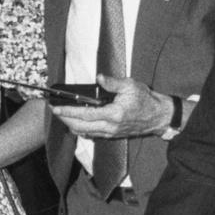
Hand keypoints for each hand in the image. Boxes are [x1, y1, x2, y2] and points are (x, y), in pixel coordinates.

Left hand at [51, 75, 177, 138]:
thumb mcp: (130, 85)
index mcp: (113, 114)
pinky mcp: (112, 135)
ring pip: (85, 133)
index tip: (57, 108)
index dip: (68, 112)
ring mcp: (111, 133)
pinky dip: (82, 130)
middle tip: (55, 111)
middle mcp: (110, 126)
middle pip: (80, 127)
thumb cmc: (146, 100)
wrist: (158, 116)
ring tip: (63, 116)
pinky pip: (93, 135)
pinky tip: (77, 124)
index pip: (85, 115)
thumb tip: (99, 78)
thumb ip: (113, 82)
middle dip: (65, 120)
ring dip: (72, 125)